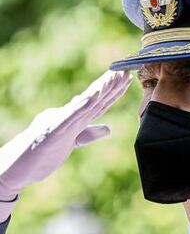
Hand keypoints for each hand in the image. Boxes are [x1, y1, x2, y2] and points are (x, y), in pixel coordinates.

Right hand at [0, 70, 132, 199]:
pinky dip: (81, 106)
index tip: (126, 78)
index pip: (99, 102)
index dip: (114, 91)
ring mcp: (60, 122)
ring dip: (100, 89)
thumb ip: (89, 134)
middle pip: (95, 98)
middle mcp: (69, 115)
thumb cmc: (44, 151)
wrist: (18, 164)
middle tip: (125, 69)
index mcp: (75, 118)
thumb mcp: (73, 141)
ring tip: (113, 76)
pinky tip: (93, 96)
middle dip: (111, 84)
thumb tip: (108, 128)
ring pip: (85, 103)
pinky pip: (70, 117)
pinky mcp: (52, 131)